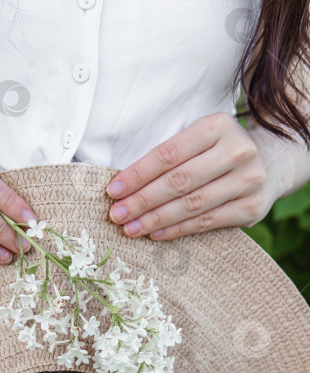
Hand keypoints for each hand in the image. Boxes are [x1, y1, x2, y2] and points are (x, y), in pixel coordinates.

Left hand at [106, 112, 275, 240]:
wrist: (272, 161)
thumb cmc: (219, 151)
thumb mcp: (200, 138)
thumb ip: (170, 156)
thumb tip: (124, 186)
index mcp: (218, 126)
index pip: (168, 154)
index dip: (138, 174)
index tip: (113, 191)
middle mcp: (237, 151)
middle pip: (179, 181)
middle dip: (142, 201)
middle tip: (117, 215)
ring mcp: (248, 181)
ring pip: (192, 205)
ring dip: (156, 219)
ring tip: (131, 228)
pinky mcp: (252, 208)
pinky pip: (207, 222)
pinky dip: (178, 229)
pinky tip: (156, 234)